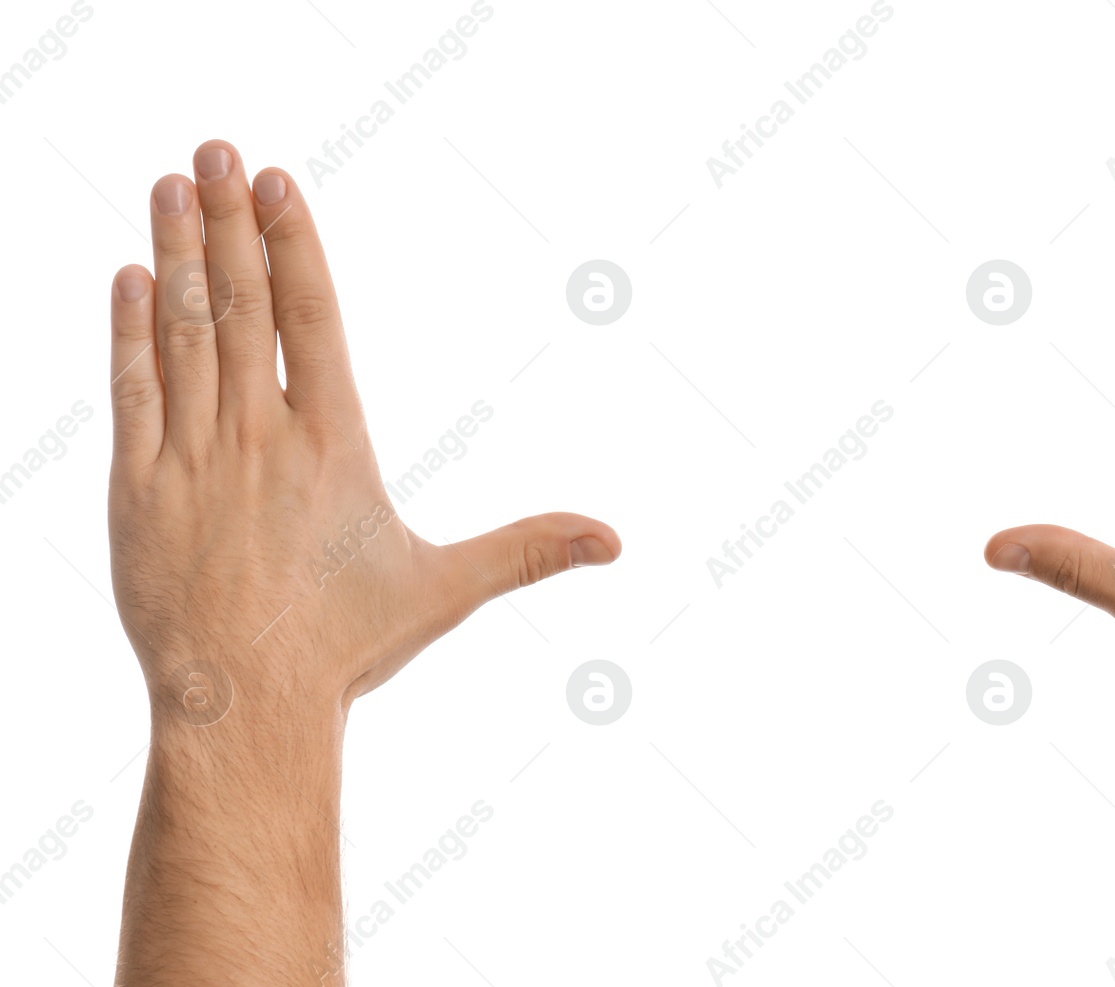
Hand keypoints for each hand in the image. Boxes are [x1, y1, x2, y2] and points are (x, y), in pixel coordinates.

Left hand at [107, 139, 620, 723]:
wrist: (244, 708)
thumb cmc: (347, 647)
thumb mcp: (447, 589)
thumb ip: (529, 549)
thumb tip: (616, 541)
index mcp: (334, 445)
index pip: (310, 319)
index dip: (295, 244)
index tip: (279, 183)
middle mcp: (260, 438)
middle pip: (243, 305)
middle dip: (232, 220)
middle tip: (218, 149)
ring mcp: (193, 459)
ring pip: (184, 333)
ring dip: (177, 252)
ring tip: (173, 184)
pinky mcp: (138, 491)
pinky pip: (132, 392)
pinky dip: (131, 331)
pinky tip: (130, 278)